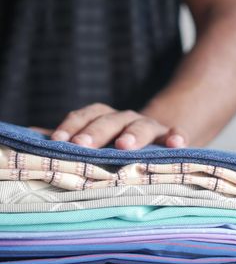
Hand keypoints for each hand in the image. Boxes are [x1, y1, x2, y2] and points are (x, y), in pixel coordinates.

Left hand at [48, 103, 186, 149]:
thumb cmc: (120, 147)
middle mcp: (126, 118)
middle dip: (96, 132)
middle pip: (111, 119)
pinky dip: (176, 136)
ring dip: (133, 134)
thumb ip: (70, 140)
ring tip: (125, 146)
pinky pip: (175, 133)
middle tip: (83, 146)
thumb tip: (30, 137)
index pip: (86, 116)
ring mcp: (150, 126)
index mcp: (105, 118)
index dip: (72, 126)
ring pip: (142, 125)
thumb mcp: (96, 143)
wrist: (157, 141)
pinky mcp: (170, 136)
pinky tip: (177, 143)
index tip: (57, 140)